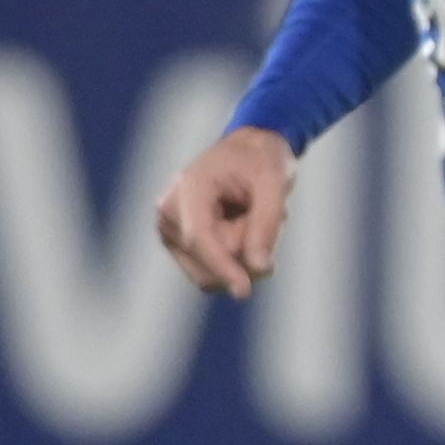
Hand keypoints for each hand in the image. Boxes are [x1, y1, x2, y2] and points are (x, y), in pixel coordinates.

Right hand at [156, 127, 295, 297]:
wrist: (246, 153)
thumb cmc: (260, 161)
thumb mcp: (274, 183)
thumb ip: (266, 224)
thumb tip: (258, 268)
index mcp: (189, 188)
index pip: (199, 238)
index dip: (222, 266)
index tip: (244, 291)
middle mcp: (169, 213)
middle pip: (209, 261)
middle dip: (246, 249)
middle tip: (261, 213)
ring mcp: (170, 232)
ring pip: (211, 273)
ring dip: (242, 254)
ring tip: (249, 218)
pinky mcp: (178, 247)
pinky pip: (212, 273)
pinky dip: (235, 259)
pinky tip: (241, 229)